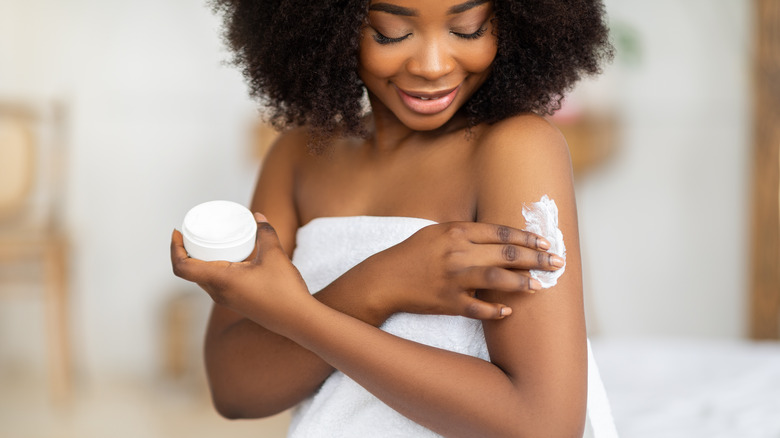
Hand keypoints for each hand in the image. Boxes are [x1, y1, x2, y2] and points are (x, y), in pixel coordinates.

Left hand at [170, 213, 311, 332]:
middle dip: (186, 251)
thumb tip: (258, 216)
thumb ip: (265, 233)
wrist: (298, 320)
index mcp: (220, 280)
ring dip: (199, 261)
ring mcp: (227, 300)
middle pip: (190, 272)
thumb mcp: (274, 255)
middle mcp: (218, 293)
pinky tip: (228, 259)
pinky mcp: (236, 302)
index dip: (174, 248)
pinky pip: (216, 283)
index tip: (178, 232)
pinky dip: (214, 269)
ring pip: (203, 278)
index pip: (182, 267)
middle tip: (193, 232)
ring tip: (209, 242)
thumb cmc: (284, 290)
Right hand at [369, 221, 563, 319]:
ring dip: (523, 283)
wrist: (384, 279)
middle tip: (557, 262)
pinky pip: (478, 308)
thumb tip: (496, 234)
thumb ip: (465, 232)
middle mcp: (458, 253)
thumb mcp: (436, 232)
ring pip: (498, 280)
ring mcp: (454, 279)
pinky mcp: (448, 302)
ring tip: (540, 286)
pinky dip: (496, 311)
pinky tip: (509, 311)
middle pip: (507, 254)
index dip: (527, 237)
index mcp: (456, 232)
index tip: (545, 242)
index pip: (501, 232)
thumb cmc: (411, 254)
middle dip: (537, 258)